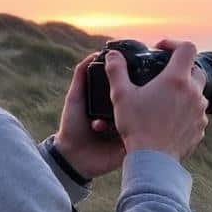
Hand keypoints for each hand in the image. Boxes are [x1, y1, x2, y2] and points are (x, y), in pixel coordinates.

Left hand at [53, 51, 127, 179]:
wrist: (72, 157)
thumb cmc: (72, 126)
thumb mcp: (75, 96)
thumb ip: (82, 74)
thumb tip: (96, 53)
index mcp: (113, 103)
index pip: (127, 88)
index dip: (129, 82)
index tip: (126, 77)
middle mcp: (123, 114)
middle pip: (136, 101)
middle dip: (130, 99)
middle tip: (117, 101)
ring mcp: (129, 130)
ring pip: (139, 117)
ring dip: (125, 117)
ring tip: (103, 123)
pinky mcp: (132, 144)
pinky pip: (139, 135)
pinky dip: (132, 131)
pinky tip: (117, 131)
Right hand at [106, 38, 208, 162]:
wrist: (152, 160)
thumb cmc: (136, 127)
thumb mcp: (121, 96)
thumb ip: (117, 71)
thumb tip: (113, 55)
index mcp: (176, 79)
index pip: (187, 47)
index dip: (174, 43)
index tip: (161, 49)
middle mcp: (193, 92)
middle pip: (195, 69)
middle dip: (181, 69)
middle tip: (163, 76)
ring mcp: (199, 111)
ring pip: (197, 93)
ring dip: (185, 92)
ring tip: (165, 99)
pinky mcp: (200, 128)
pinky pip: (196, 113)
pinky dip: (186, 111)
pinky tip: (169, 118)